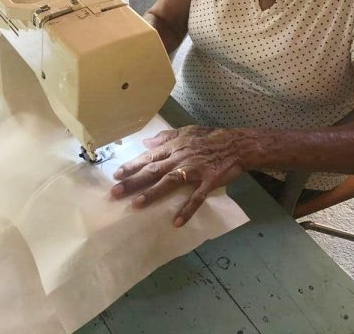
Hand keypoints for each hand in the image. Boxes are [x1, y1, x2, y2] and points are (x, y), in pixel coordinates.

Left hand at [110, 125, 244, 226]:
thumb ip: (165, 137)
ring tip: (136, 205)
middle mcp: (180, 158)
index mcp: (174, 146)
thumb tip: (145, 143)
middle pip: (153, 170)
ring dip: (152, 194)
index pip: (148, 157)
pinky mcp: (208, 182)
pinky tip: (176, 222)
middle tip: (115, 192)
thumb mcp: (186, 131)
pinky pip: (196, 197)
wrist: (237, 144)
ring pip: (169, 182)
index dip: (131, 166)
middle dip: (133, 181)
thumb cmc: (210, 137)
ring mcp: (194, 170)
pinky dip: (187, 210)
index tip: (115, 175)